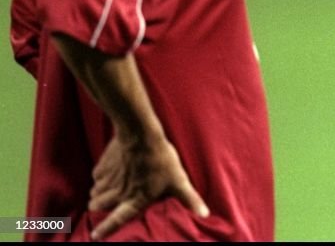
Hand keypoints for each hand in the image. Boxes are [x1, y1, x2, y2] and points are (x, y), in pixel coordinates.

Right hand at [88, 132, 208, 239]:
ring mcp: (108, 180)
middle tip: (104, 203)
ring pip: (95, 192)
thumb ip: (189, 198)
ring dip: (99, 192)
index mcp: (135, 199)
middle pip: (99, 206)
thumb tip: (205, 214)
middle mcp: (118, 193)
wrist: (141, 134)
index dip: (106, 229)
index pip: (117, 220)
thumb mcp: (178, 180)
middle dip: (100, 206)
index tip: (94, 236)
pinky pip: (96, 176)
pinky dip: (100, 176)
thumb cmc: (162, 159)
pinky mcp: (103, 166)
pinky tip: (109, 171)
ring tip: (107, 188)